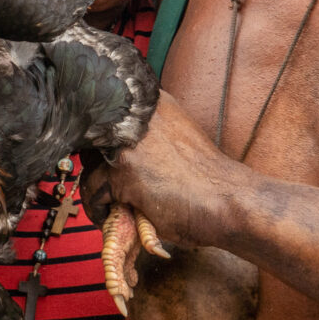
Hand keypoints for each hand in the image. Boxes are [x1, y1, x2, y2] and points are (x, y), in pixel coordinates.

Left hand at [83, 95, 243, 251]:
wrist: (229, 201)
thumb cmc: (207, 177)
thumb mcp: (176, 137)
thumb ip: (146, 133)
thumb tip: (109, 146)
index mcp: (151, 101)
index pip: (104, 113)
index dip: (100, 141)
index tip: (104, 159)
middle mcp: (135, 115)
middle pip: (91, 138)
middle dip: (96, 164)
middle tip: (110, 187)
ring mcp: (127, 142)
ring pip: (89, 166)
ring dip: (97, 189)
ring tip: (114, 206)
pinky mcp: (122, 171)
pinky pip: (92, 192)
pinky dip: (99, 210)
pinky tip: (117, 217)